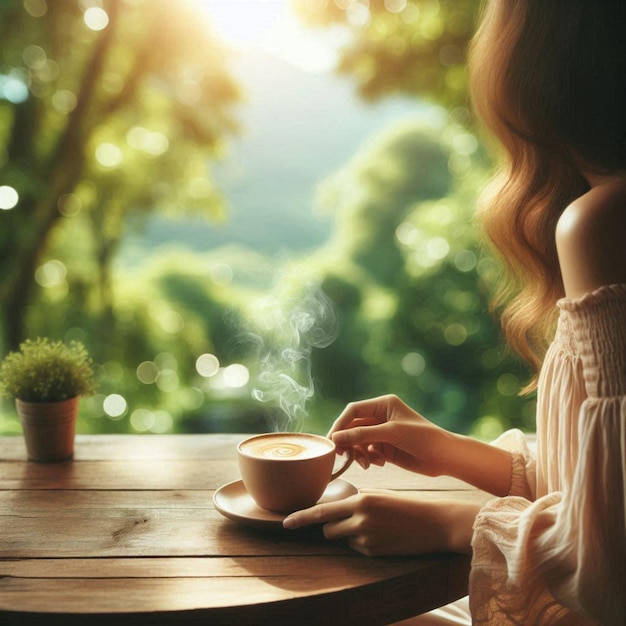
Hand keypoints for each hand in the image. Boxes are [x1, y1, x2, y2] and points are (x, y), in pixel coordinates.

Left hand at [283, 490, 479, 556]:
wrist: (435, 523)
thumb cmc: (407, 506)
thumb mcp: (379, 496)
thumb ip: (356, 503)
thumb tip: (334, 514)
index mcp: (361, 500)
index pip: (322, 512)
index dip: (301, 519)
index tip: (285, 523)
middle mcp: (361, 519)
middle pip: (328, 529)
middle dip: (331, 528)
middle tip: (348, 522)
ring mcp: (368, 538)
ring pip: (343, 540)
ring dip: (348, 536)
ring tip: (374, 527)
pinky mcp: (375, 553)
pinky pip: (358, 549)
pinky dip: (364, 544)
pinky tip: (383, 536)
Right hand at [328, 394, 452, 475]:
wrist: (445, 457)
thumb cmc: (423, 437)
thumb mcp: (391, 433)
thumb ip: (363, 435)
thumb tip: (336, 438)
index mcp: (383, 404)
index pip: (353, 411)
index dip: (340, 424)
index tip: (332, 440)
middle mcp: (380, 416)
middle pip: (353, 427)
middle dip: (348, 441)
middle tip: (342, 455)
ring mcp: (383, 433)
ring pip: (358, 441)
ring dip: (358, 453)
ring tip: (366, 464)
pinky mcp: (385, 448)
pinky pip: (367, 452)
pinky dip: (368, 458)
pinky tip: (378, 463)